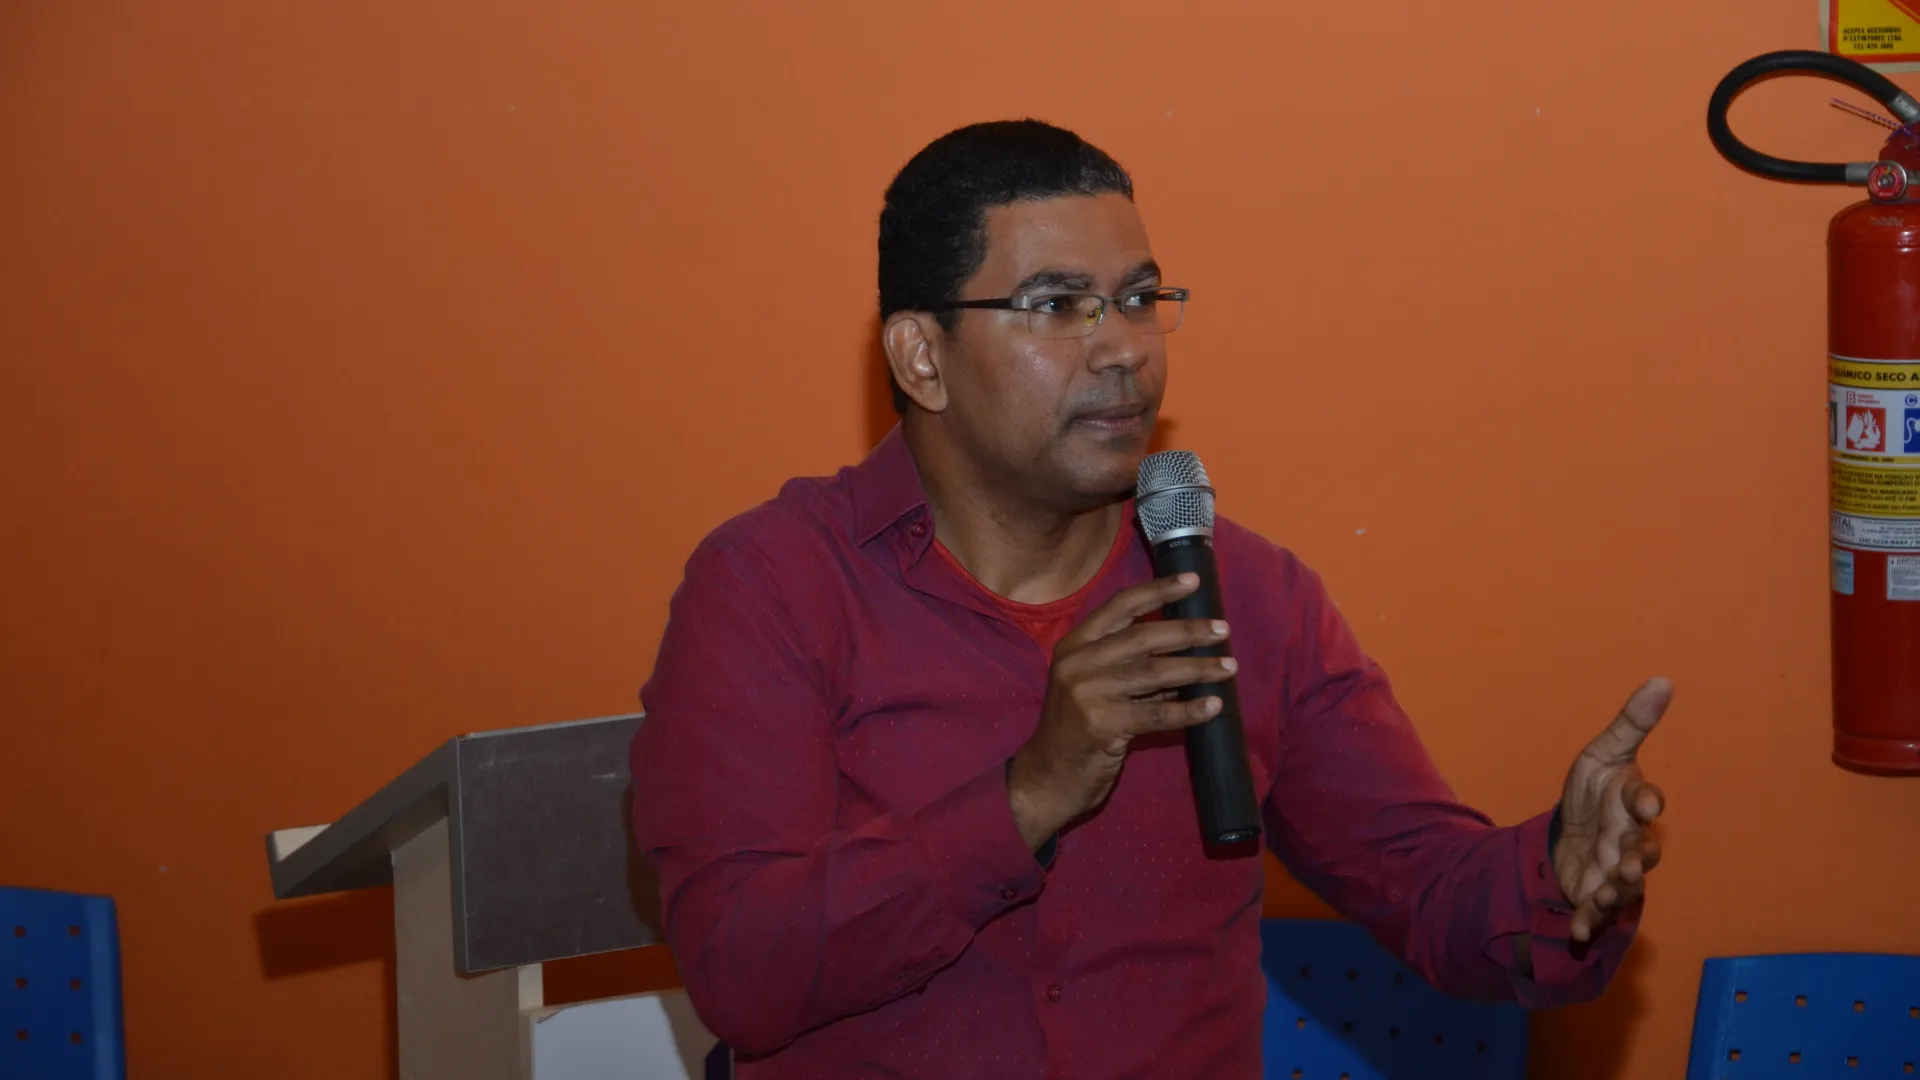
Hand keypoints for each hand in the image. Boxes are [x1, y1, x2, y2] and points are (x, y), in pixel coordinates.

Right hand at [1005, 573, 1236, 849]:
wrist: (1046, 777)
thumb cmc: (1075, 729)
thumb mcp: (1090, 686)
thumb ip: (1126, 665)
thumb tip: (1183, 650)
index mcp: (1073, 645)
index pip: (1120, 606)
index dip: (1158, 590)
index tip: (1192, 581)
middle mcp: (1078, 663)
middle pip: (1144, 636)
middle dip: (1188, 631)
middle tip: (1222, 630)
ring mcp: (1088, 694)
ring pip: (1156, 673)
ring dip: (1198, 669)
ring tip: (1228, 667)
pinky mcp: (1103, 726)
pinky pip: (1158, 713)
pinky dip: (1190, 710)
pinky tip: (1213, 706)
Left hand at [1551, 677, 1671, 941]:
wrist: (1573, 828)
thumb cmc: (1596, 788)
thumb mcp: (1603, 753)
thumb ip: (1631, 722)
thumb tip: (1663, 678)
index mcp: (1632, 802)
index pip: (1644, 799)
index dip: (1647, 800)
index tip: (1647, 801)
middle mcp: (1631, 838)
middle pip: (1640, 849)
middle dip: (1637, 858)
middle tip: (1629, 864)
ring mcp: (1617, 869)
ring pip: (1624, 884)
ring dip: (1614, 891)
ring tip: (1601, 893)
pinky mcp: (1597, 892)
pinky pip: (1597, 910)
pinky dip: (1588, 921)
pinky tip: (1577, 931)